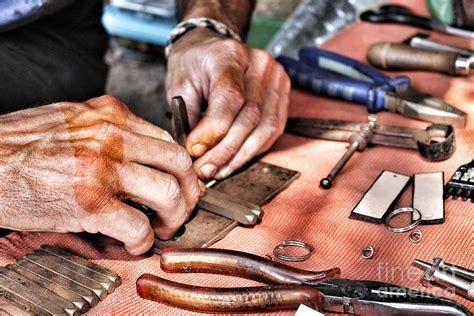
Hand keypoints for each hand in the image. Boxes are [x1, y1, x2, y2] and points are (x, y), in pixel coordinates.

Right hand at [0, 96, 200, 254]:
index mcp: (110, 115)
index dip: (182, 169)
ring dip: (175, 217)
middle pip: (179, 163)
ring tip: (163, 227)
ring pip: (169, 193)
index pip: (168, 141)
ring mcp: (103, 167)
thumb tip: (142, 153)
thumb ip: (110, 131)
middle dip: (189, 192)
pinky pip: (138, 226)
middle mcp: (113, 136)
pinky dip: (143, 240)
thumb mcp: (73, 121)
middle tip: (183, 208)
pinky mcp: (89, 202)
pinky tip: (133, 242)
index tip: (182, 184)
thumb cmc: (20, 146)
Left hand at [166, 28, 289, 179]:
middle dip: (225, 151)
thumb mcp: (180, 85)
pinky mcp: (283, 93)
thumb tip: (198, 152)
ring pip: (266, 128)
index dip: (214, 131)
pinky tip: (235, 160)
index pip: (230, 98)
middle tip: (204, 170)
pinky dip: (255, 149)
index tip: (194, 151)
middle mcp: (259, 64)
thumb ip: (189, 117)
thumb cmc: (193, 65)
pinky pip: (274, 129)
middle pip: (250, 117)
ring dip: (241, 156)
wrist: (210, 48)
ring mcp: (276, 78)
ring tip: (219, 171)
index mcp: (229, 55)